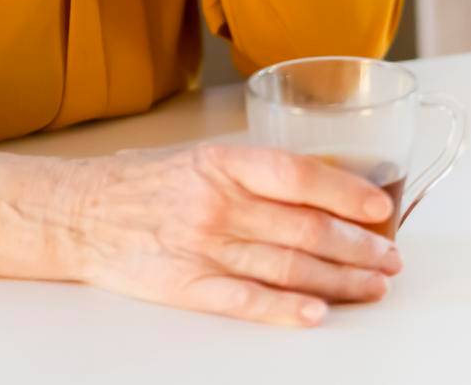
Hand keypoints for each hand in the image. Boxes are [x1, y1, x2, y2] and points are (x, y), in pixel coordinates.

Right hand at [67, 142, 401, 326]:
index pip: (299, 175)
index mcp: (224, 163)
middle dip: (358, 247)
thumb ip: (255, 173)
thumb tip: (325, 188)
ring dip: (339, 280)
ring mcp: (203, 247)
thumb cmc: (145, 184)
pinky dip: (284, 309)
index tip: (381, 209)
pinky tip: (315, 313)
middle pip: (305, 228)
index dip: (347, 193)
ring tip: (373, 286)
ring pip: (287, 266)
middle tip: (390, 258)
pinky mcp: (187, 286)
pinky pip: (245, 301)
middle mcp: (218, 203)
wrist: (80, 214)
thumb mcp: (201, 159)